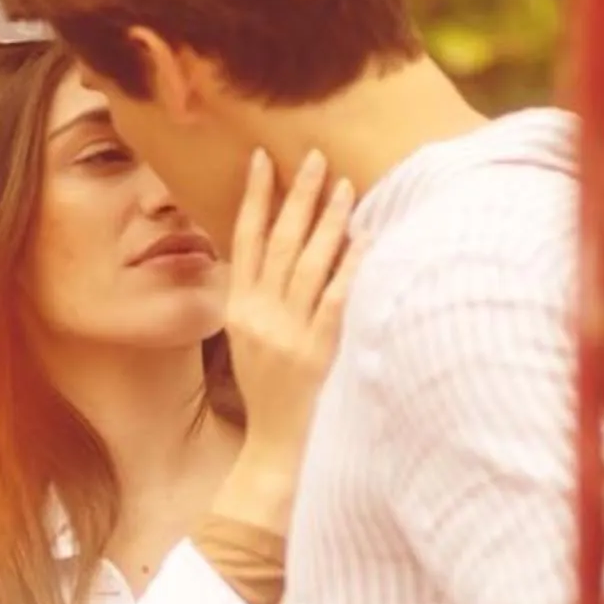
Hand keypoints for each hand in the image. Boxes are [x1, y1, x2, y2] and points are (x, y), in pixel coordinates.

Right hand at [211, 150, 355, 525]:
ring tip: (345, 186)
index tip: (264, 160)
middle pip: (280, 242)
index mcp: (239, 308)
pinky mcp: (318, 351)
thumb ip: (257, 296)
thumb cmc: (267, 390)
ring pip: (310, 264)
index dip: (255, 198)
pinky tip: (365, 240)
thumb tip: (274, 247)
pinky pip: (337, 300)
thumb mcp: (247, 338)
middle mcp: (260, 315)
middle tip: (314, 157)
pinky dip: (351, 267)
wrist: (274, 446)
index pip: (245, 239)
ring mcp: (289, 333)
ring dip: (329, 221)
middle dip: (297, 196)